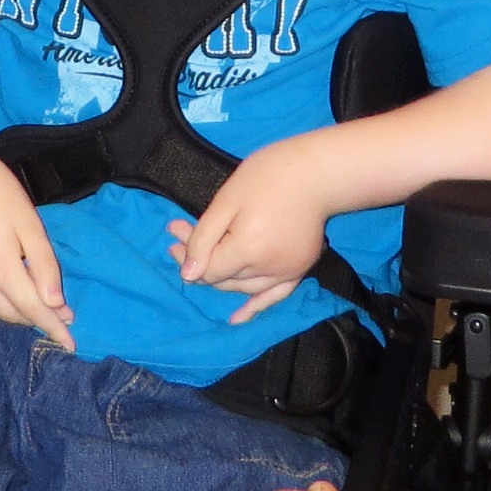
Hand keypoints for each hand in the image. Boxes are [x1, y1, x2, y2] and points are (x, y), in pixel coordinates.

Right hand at [0, 152, 74, 348]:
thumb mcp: (29, 224)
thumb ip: (43, 265)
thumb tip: (55, 303)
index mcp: (2, 271)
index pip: (34, 310)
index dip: (54, 328)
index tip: (70, 344)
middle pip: (12, 315)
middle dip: (36, 319)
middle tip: (59, 311)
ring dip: (15, 310)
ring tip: (33, 299)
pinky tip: (1, 285)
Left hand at [169, 138, 329, 322]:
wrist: (317, 171)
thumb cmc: (269, 176)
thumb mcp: (228, 198)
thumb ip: (205, 237)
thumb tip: (187, 274)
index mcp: (247, 250)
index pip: (208, 267)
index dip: (187, 253)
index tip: (173, 229)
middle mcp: (266, 269)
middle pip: (223, 277)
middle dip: (200, 260)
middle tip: (181, 234)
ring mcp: (286, 272)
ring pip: (242, 287)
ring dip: (221, 277)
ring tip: (204, 260)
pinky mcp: (299, 269)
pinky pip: (274, 296)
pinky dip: (255, 307)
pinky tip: (238, 318)